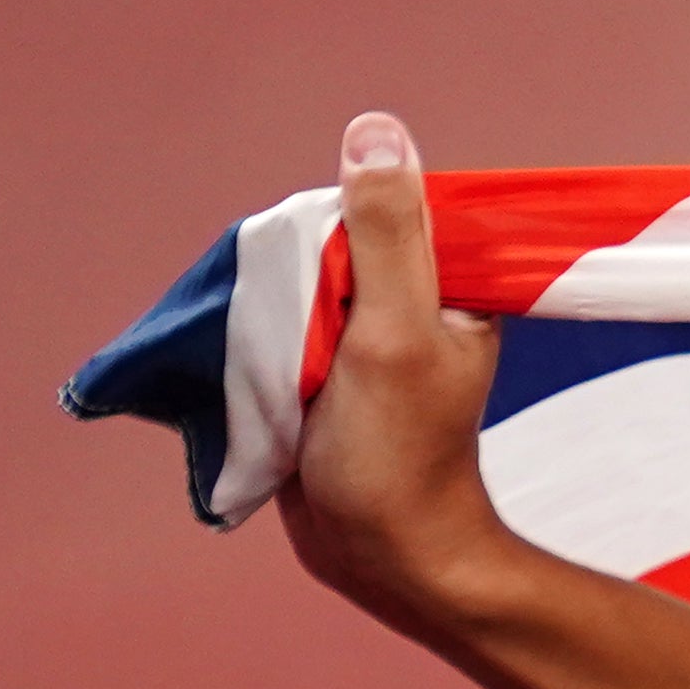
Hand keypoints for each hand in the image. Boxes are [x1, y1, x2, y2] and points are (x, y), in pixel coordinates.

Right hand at [277, 110, 526, 638]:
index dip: (329, 233)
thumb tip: (377, 132)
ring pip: (289, 287)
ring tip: (273, 371)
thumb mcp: (393, 331)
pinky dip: (249, 344)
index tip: (317, 291)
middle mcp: (408, 304)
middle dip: (286, 278)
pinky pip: (272, 332)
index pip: (376, 209)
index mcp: (446, 284)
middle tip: (295, 344)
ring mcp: (359, 339)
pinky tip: (243, 374)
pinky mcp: (319, 373)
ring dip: (260, 314)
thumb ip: (386, 235)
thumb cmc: (399, 453)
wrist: (380, 556)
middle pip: (321, 246)